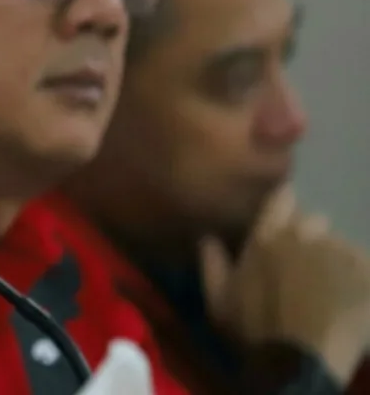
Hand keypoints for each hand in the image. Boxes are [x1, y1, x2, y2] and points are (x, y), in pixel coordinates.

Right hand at [200, 186, 369, 385]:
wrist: (301, 361)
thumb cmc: (255, 332)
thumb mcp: (219, 303)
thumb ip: (212, 264)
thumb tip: (207, 238)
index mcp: (265, 239)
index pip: (281, 200)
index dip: (285, 204)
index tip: (285, 213)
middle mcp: (303, 236)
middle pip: (314, 221)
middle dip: (311, 236)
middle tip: (306, 265)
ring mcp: (337, 252)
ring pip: (340, 246)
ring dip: (335, 261)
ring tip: (331, 288)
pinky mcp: (366, 271)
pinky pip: (364, 267)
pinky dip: (358, 279)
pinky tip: (350, 299)